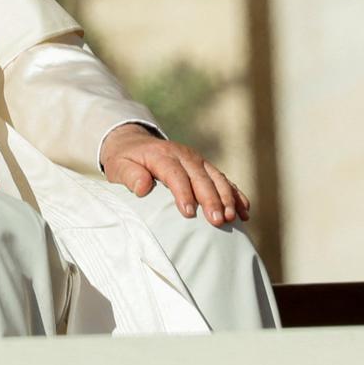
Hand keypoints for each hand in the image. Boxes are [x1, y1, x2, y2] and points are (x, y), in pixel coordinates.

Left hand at [100, 124, 249, 226]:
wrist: (134, 143)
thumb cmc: (125, 160)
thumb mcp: (118, 166)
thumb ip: (129, 176)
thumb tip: (143, 188)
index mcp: (161, 155)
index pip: (175, 174)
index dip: (183, 192)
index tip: (189, 213)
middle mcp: (183, 155)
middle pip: (200, 177)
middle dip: (211, 199)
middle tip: (217, 221)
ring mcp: (197, 160)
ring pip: (216, 177)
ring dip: (227, 197)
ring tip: (233, 218)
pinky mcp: (205, 167)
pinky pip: (224, 179)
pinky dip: (235, 194)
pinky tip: (245, 210)